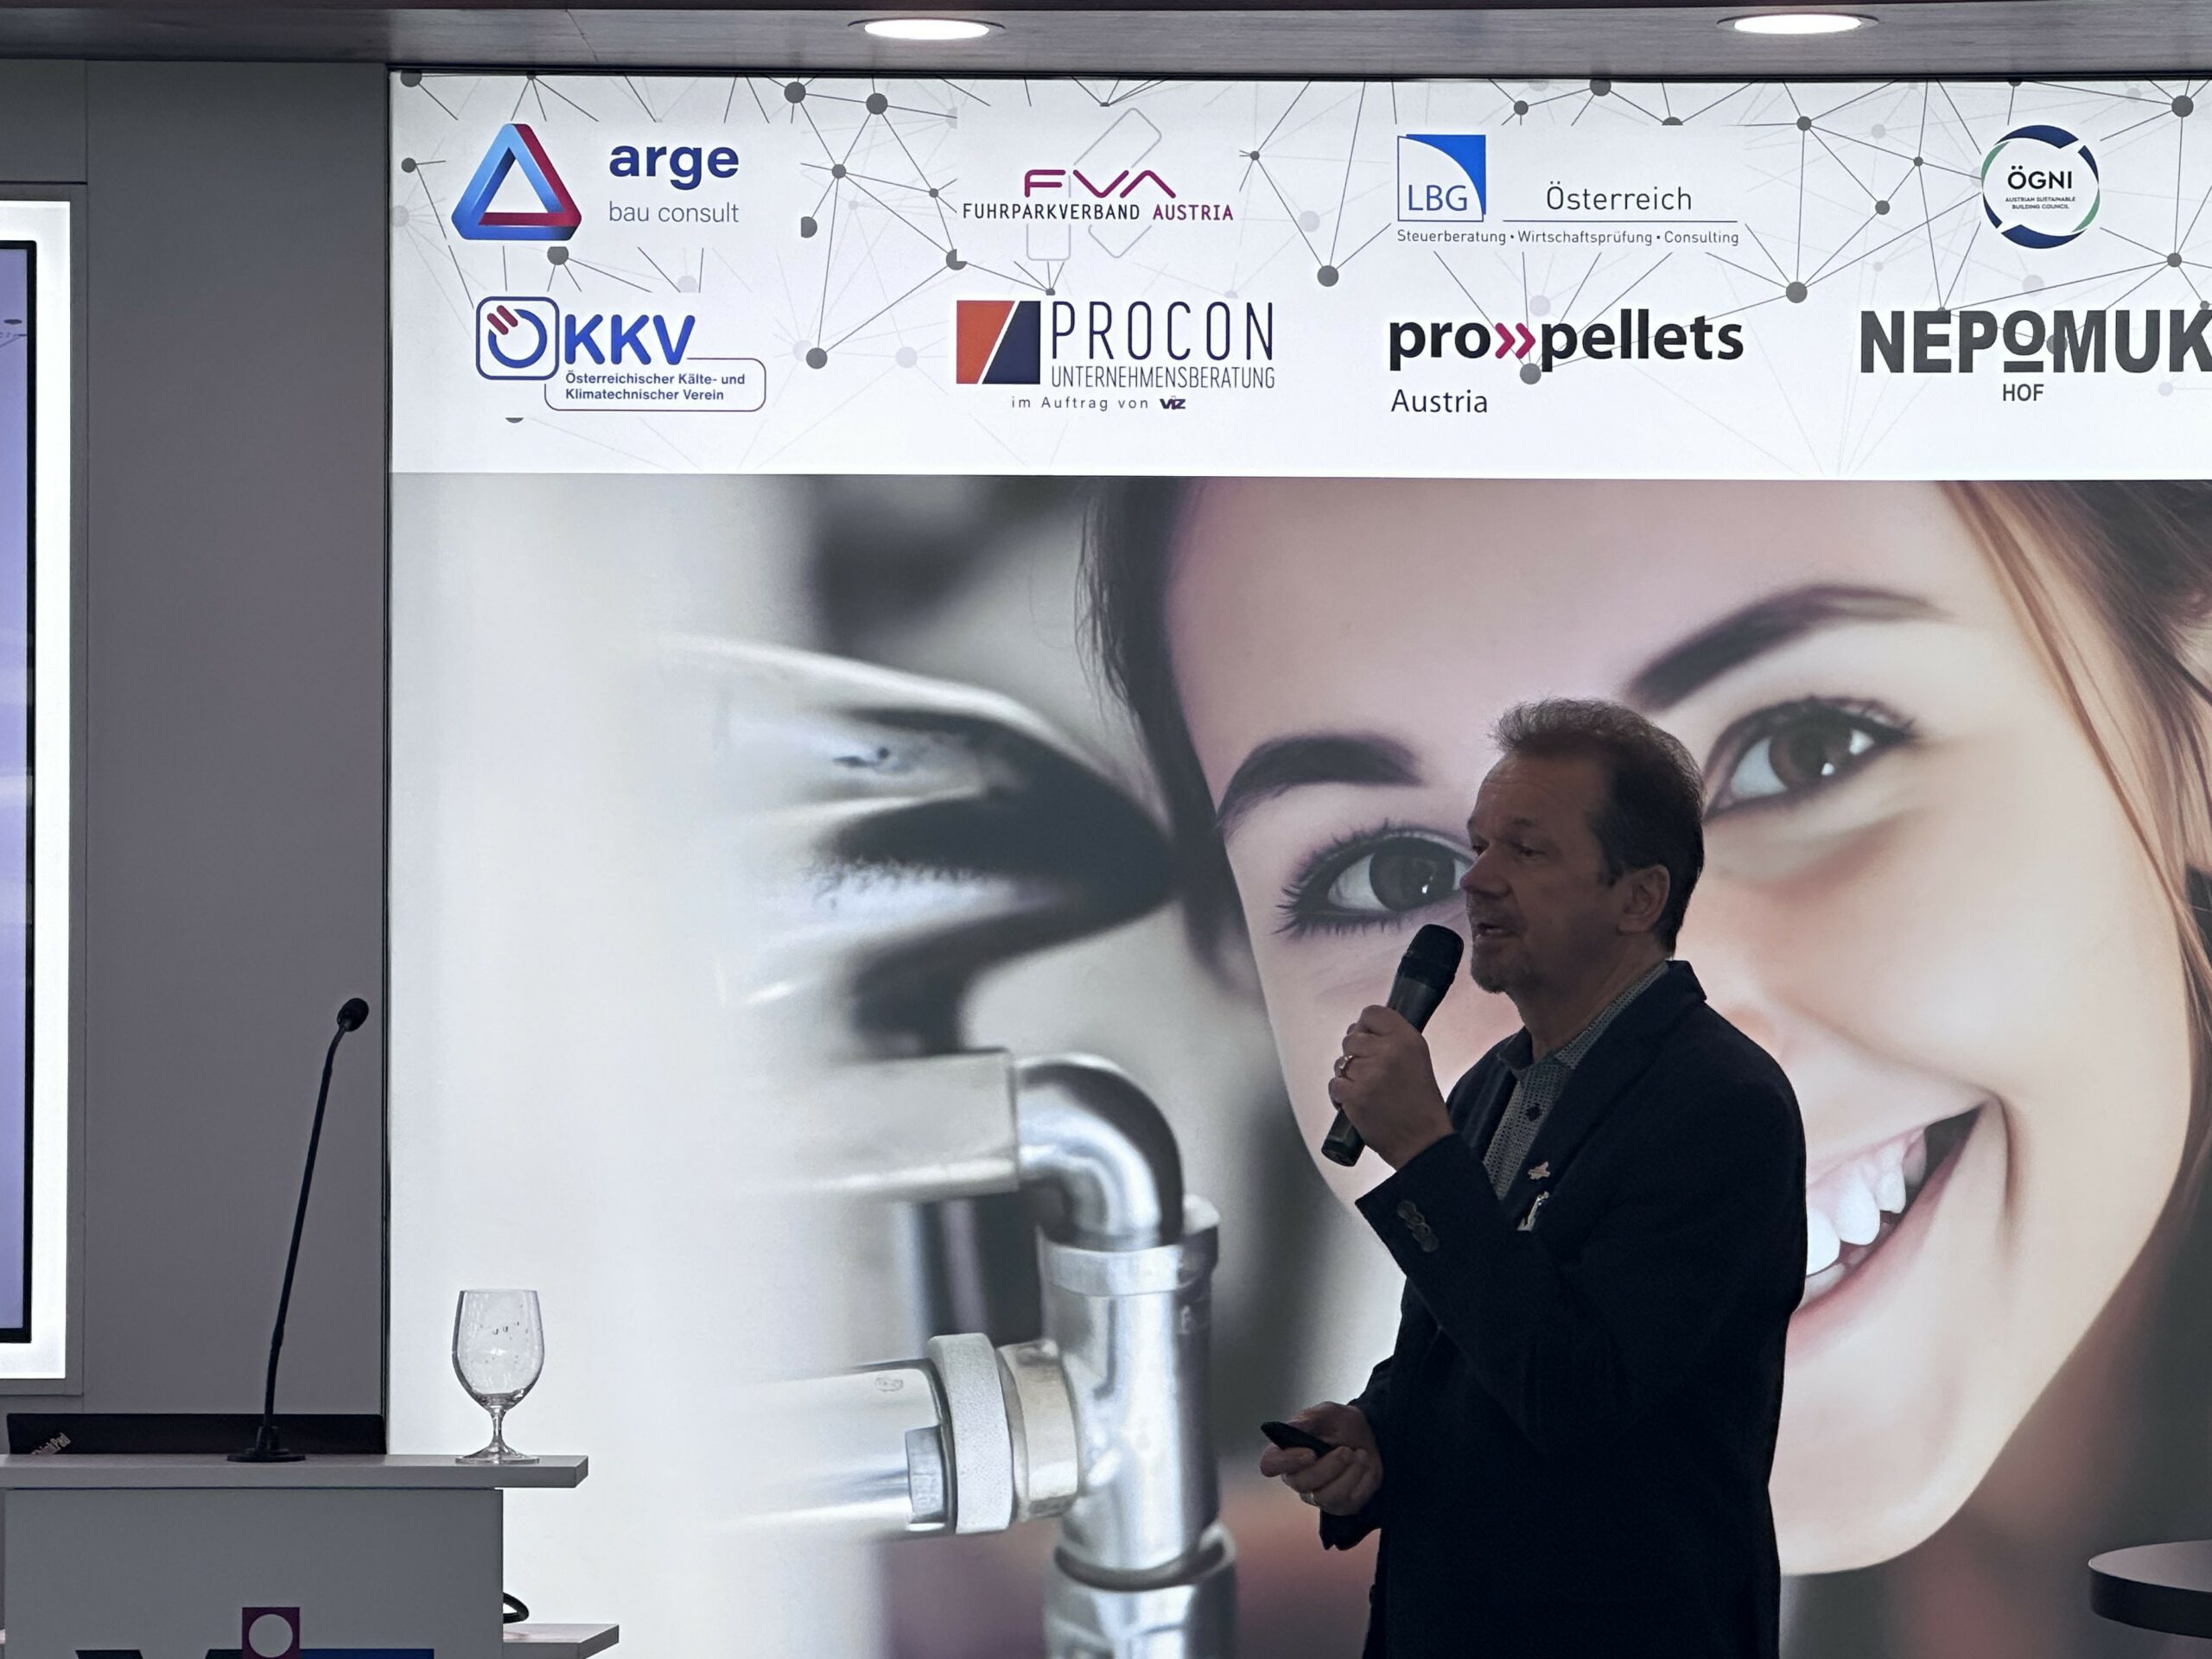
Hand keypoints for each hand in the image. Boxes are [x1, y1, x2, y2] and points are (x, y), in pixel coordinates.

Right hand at [1259, 1402, 1381, 1516]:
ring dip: (1349, 1473)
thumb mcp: (1328, 1413)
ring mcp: (1319, 1495)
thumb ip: (1309, 1419)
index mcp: (1287, 1453)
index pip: (1270, 1464)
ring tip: (1360, 1454)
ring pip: (1327, 1497)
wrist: (1370, 1436)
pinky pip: (1350, 1501)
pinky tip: (1365, 1466)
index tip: (1310, 1452)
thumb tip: (1291, 1425)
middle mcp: (1298, 1478)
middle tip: (1346, 1450)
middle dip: (1329, 1466)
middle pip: (1301, 1483)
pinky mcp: (1341, 1506)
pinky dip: (1363, 1480)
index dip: (1285, 1462)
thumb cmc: (1341, 1424)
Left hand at [1327, 1005, 1452, 1168]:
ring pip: (1341, 1063)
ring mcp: (1369, 1073)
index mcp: (1407, 1040)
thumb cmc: (1421, 1105)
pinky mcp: (1354, 1095)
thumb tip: (1359, 1030)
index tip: (1368, 1040)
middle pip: (1351, 1038)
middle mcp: (1388, 1052)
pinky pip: (1334, 1084)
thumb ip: (1393, 1041)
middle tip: (1372, 1075)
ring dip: (1348, 1077)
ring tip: (1368, 1091)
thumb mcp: (1418, 1060)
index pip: (1372, 1013)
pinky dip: (1341, 1095)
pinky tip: (1357, 1103)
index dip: (1365, 1027)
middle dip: (1356, 1056)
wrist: (1423, 1142)